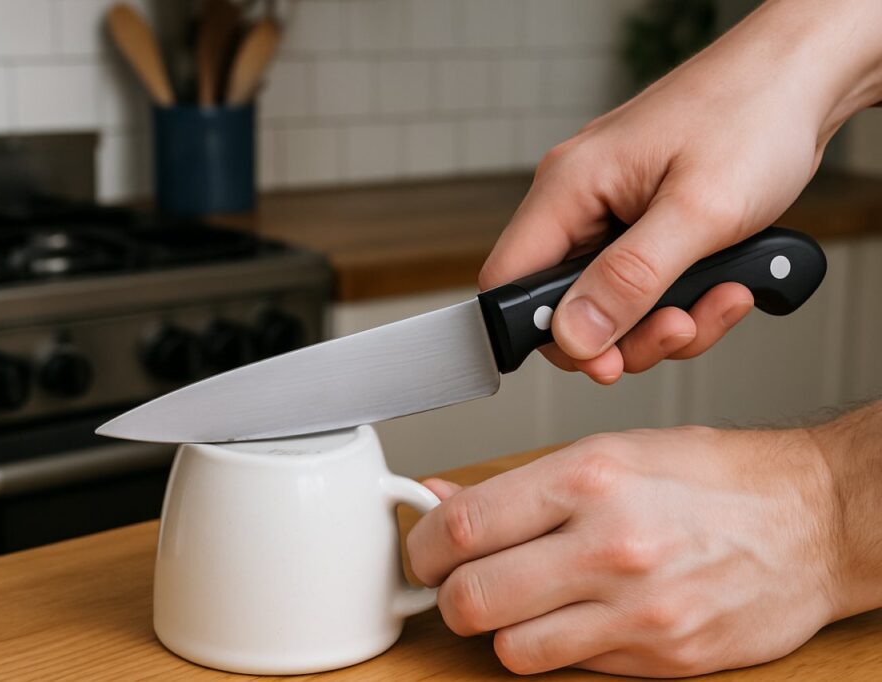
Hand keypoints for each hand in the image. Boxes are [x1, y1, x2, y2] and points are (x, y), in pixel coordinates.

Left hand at [407, 426, 842, 675]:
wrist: (815, 521)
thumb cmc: (717, 478)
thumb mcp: (613, 451)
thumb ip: (520, 485)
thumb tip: (441, 499)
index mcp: (591, 479)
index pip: (463, 527)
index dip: (420, 545)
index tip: (419, 550)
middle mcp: (610, 547)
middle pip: (472, 599)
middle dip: (448, 595)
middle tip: (456, 582)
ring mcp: (638, 613)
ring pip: (511, 650)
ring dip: (499, 630)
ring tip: (518, 600)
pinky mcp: (661, 661)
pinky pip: (570, 669)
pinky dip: (554, 649)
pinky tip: (573, 615)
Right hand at [481, 0, 881, 382]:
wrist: (803, 79)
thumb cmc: (753, 115)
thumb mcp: (697, 211)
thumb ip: (630, 279)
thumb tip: (574, 336)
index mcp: (567, 187)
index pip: (510, 281)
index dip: (547, 334)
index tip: (604, 361)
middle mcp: (578, 201)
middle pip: (566, 305)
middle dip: (626, 335)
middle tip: (680, 330)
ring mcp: (610, 212)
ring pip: (611, 304)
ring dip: (666, 321)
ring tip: (723, 299)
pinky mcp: (643, 223)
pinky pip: (643, 286)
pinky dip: (684, 300)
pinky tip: (727, 284)